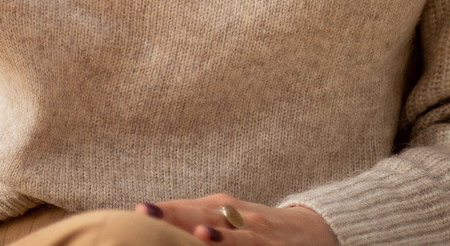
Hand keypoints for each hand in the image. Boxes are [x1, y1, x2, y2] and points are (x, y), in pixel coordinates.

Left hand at [134, 195, 337, 245]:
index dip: (164, 209)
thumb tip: (162, 225)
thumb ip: (201, 221)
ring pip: (230, 232)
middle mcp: (238, 214)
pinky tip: (218, 242)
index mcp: (222, 207)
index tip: (136, 210)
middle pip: (201, 214)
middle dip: (174, 215)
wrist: (314, 231)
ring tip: (193, 233)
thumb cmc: (260, 230)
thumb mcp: (231, 220)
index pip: (187, 207)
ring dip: (211, 233)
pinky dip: (236, 245)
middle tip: (144, 213)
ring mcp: (257, 231)